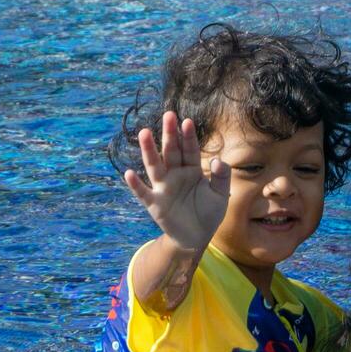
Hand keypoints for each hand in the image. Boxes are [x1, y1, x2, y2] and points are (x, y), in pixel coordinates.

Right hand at [124, 111, 230, 250]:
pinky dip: (136, 184)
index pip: (190, 150)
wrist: (197, 236)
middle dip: (170, 134)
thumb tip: (218, 160)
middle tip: (168, 115)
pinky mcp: (155, 204)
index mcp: (192, 170)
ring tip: (145, 133)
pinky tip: (129, 173)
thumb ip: (222, 177)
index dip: (188, 137)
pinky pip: (144, 193)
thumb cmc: (209, 213)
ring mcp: (163, 188)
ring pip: (155, 166)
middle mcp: (175, 175)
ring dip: (149, 150)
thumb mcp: (220, 194)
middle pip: (171, 152)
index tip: (187, 121)